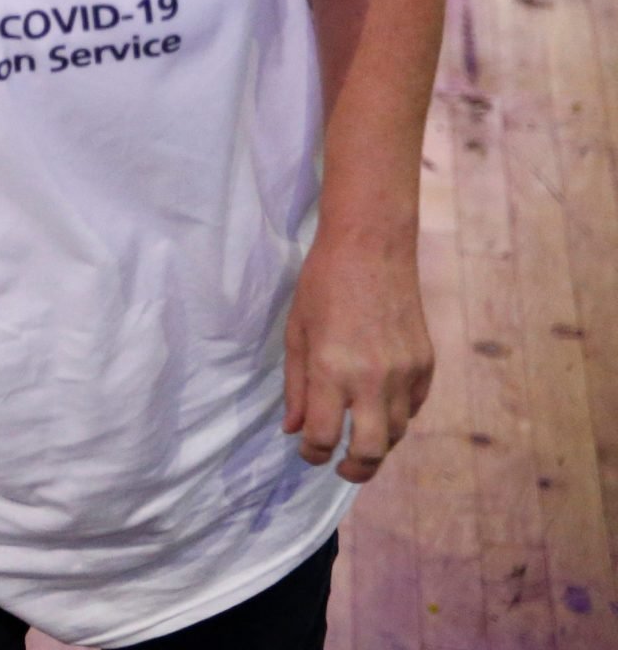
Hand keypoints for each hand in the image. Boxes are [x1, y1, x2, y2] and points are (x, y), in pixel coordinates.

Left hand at [283, 230, 433, 482]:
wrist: (372, 248)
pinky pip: (413, 407)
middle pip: (369, 451)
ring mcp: (405, 374)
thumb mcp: (296, 333)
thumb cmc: (322, 285)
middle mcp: (372, 379)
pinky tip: (379, 406)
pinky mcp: (427, 365)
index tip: (308, 453)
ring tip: (358, 438)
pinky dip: (396, 416)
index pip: (323, 435)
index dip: (312, 453)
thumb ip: (296, 386)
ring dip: (376, 444)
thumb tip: (293, 430)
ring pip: (396, 433)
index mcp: (331, 371)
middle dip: (354, 470)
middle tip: (341, 469)